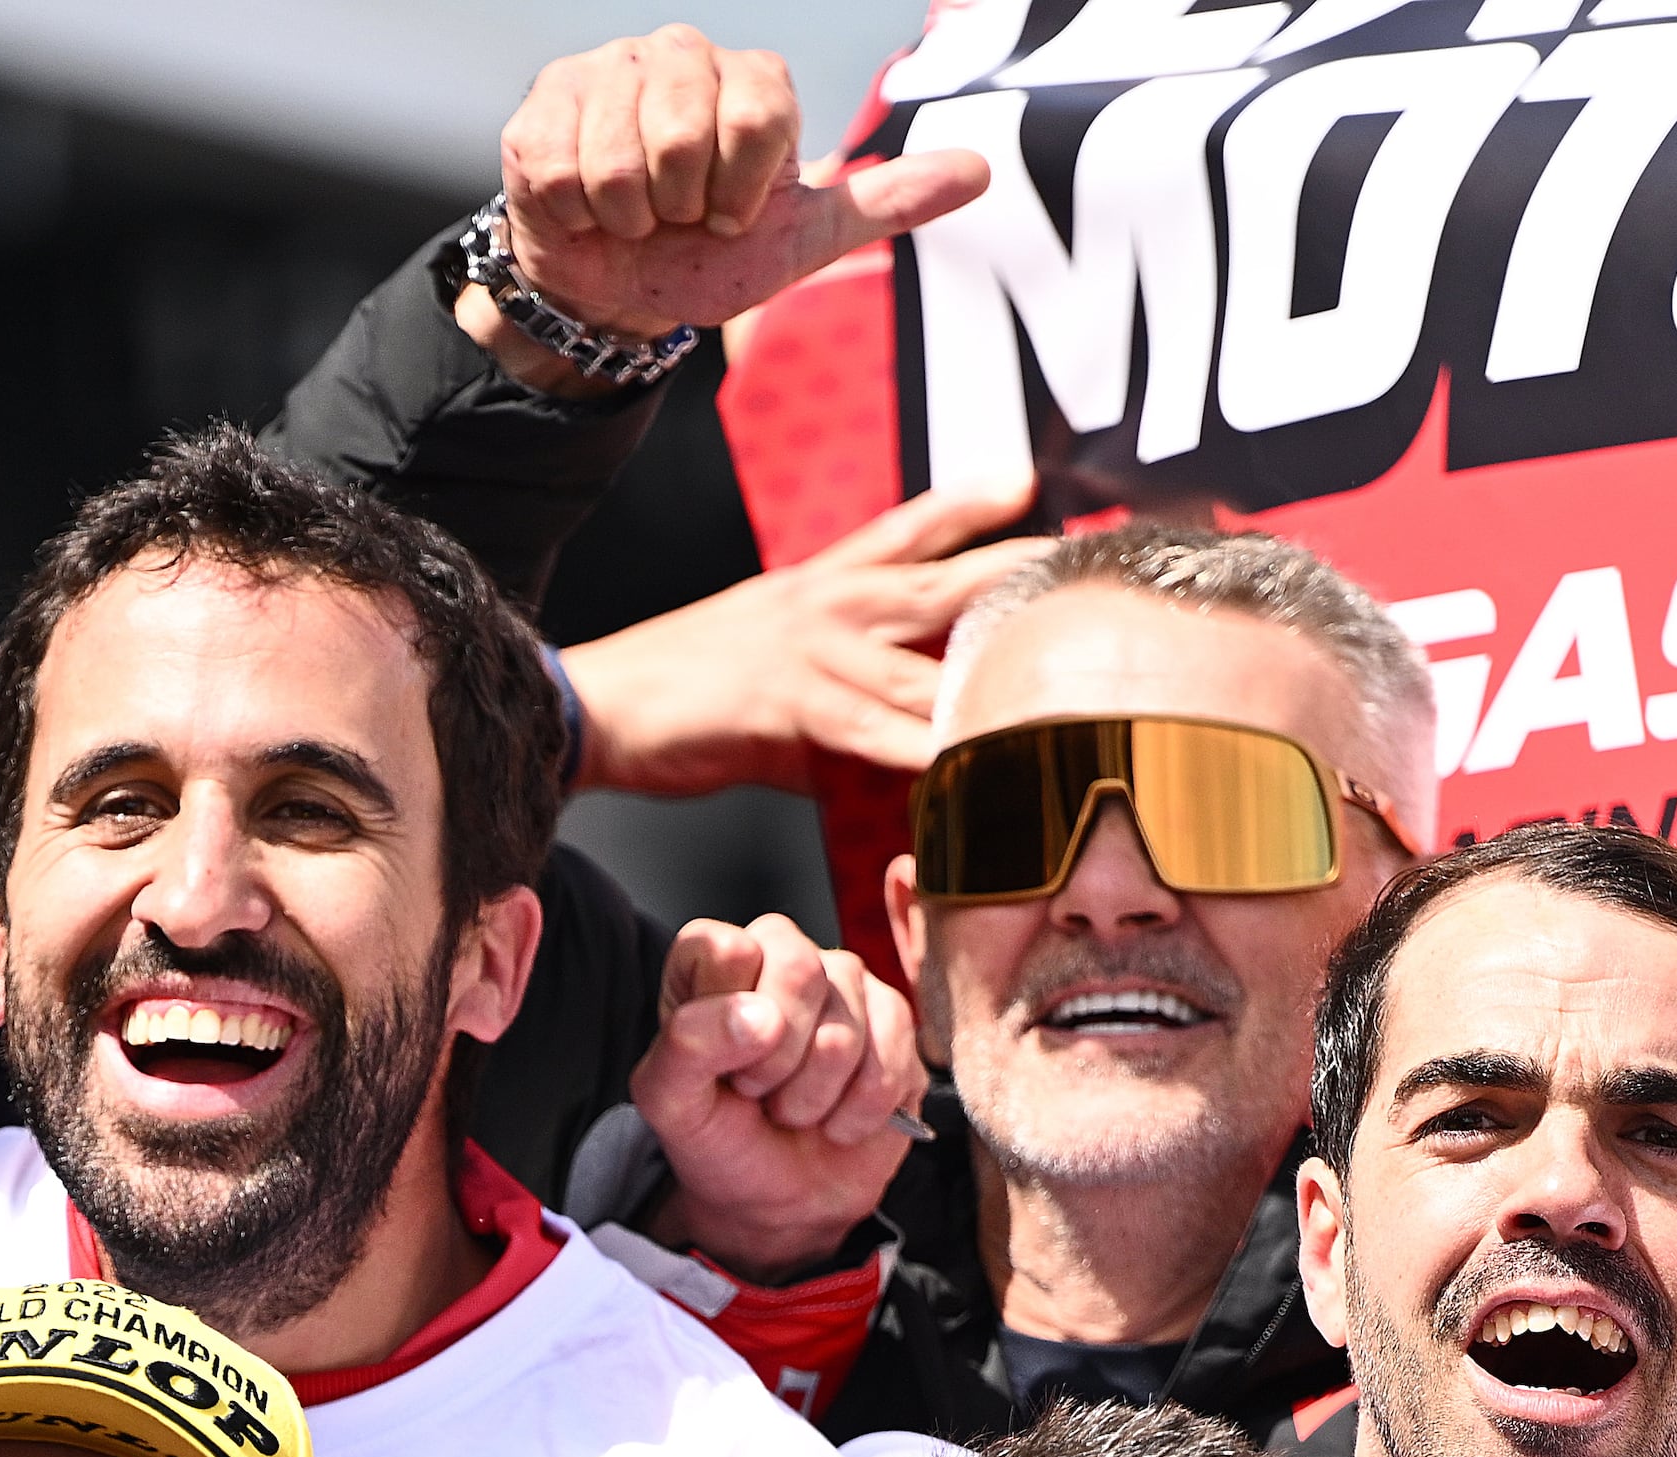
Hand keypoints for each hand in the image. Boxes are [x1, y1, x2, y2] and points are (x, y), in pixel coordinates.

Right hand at [490, 25, 989, 348]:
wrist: (613, 288)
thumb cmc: (706, 255)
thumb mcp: (799, 241)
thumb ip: (883, 203)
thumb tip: (977, 172)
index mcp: (753, 79)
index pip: (756, 123)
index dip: (737, 194)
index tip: (730, 214)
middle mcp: (683, 53)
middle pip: (683, 135)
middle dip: (677, 207)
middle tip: (674, 216)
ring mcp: (609, 69)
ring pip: (616, 157)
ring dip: (623, 216)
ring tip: (629, 216)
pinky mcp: (544, 101)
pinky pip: (557, 169)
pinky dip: (574, 213)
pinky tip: (584, 208)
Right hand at [559, 481, 1034, 794]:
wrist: (592, 707)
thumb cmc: (670, 694)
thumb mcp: (763, 676)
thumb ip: (831, 701)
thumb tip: (874, 740)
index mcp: (813, 587)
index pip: (903, 531)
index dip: (966, 505)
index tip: (1023, 481)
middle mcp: (823, 607)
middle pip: (940, 581)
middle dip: (1015, 570)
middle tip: (1084, 560)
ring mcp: (811, 655)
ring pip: (922, 658)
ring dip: (991, 668)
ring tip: (1060, 674)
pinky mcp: (790, 707)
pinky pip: (874, 729)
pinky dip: (924, 746)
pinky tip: (971, 754)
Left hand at [634, 915, 927, 1280]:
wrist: (781, 1200)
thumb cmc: (721, 1140)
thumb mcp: (672, 1105)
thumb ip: (686, 1048)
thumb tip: (758, 1016)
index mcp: (714, 963)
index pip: (726, 948)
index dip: (727, 1016)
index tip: (722, 1064)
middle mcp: (783, 956)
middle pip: (800, 969)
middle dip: (777, 1059)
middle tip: (760, 1092)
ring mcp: (846, 985)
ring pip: (844, 1029)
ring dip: (814, 1096)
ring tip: (795, 1110)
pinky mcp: (895, 1022)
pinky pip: (891, 1058)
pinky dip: (859, 1111)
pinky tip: (838, 1120)